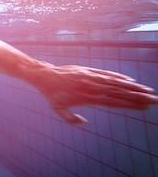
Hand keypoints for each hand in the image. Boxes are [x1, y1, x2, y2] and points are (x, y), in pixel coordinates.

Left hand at [33, 64, 157, 123]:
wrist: (45, 75)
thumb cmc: (52, 95)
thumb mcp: (58, 109)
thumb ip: (70, 118)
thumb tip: (85, 123)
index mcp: (86, 97)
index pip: (112, 102)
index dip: (128, 104)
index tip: (142, 107)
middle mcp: (91, 86)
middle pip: (118, 92)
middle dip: (137, 96)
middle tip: (153, 99)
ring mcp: (91, 77)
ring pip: (115, 82)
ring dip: (132, 86)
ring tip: (146, 90)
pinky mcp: (89, 70)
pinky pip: (106, 73)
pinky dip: (118, 76)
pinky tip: (130, 80)